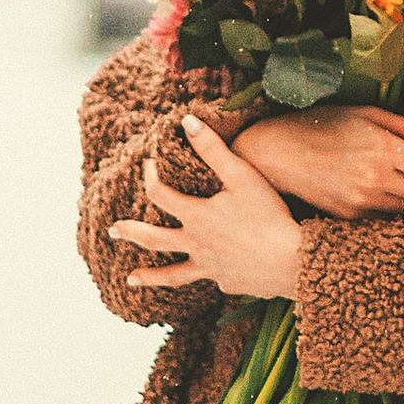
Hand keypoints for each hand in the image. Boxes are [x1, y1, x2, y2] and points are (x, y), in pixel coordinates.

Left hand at [112, 111, 304, 300]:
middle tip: (112, 232)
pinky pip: (210, 279)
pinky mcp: (227, 282)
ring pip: (172, 274)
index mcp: (196, 216)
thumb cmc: (269, 216)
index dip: (150, 177)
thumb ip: (212, 149)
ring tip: (130, 279)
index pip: (159, 194)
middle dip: (131, 233)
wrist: (291, 263)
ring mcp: (210, 268)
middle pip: (154, 239)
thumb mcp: (242, 176)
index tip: (147, 165)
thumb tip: (186, 121)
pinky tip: (209, 277)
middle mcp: (196, 244)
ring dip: (150, 276)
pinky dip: (206, 275)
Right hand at [232, 106, 403, 220]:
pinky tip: (378, 194)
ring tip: (394, 180)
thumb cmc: (324, 125)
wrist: (277, 153)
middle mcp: (375, 179)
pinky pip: (390, 223)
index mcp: (383, 148)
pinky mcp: (350, 220)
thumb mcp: (369, 114)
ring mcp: (362, 203)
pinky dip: (392, 212)